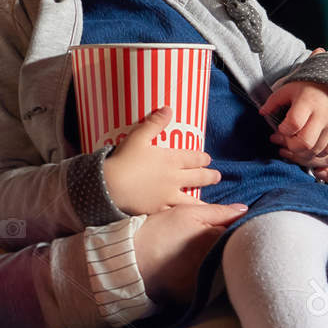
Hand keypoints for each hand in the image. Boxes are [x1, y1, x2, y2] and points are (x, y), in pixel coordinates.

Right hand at [103, 106, 221, 213]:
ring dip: (203, 200)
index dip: (203, 158)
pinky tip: (188, 218)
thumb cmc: (124, 159)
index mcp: (170, 159)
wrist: (111, 186)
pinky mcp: (159, 209)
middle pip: (197, 177)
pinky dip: (184, 215)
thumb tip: (168, 108)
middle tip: (217, 176)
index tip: (208, 159)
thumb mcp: (138, 136)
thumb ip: (154, 123)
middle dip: (209, 176)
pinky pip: (175, 213)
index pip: (193, 158)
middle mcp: (174, 178)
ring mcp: (167, 196)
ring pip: (191, 199)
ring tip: (211, 204)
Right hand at [134, 201, 246, 304]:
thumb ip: (219, 211)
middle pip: (234, 256)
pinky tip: (192, 271)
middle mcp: (215, 264)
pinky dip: (207, 279)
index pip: (240, 236)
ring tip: (198, 257)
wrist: (131, 260)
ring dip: (219, 264)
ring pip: (224, 272)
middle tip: (208, 243)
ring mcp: (206, 282)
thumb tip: (245, 210)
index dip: (236, 231)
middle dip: (229, 249)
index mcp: (216, 241)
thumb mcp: (187, 213)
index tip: (226, 229)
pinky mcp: (197, 297)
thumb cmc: (158, 232)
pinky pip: (211, 287)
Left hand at [260, 81, 327, 170]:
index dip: (284, 130)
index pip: (294, 124)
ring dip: (301, 152)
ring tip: (293, 144)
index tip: (281, 128)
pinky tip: (306, 146)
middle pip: (305, 143)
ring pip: (315, 150)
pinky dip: (314, 153)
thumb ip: (272, 102)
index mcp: (308, 102)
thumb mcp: (286, 91)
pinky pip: (326, 152)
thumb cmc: (305, 91)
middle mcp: (323, 116)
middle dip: (291, 146)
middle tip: (286, 139)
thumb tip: (262, 113)